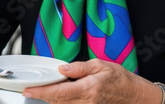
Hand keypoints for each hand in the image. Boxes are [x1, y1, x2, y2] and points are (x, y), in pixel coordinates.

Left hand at [22, 60, 161, 103]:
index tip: (28, 90)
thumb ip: (79, 68)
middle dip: (42, 95)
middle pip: (57, 101)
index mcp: (89, 89)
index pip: (59, 92)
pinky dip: (61, 102)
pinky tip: (57, 95)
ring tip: (41, 90)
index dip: (41, 92)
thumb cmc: (120, 79)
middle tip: (30, 88)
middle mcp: (87, 102)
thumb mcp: (100, 65)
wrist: (136, 96)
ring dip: (50, 99)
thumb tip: (62, 69)